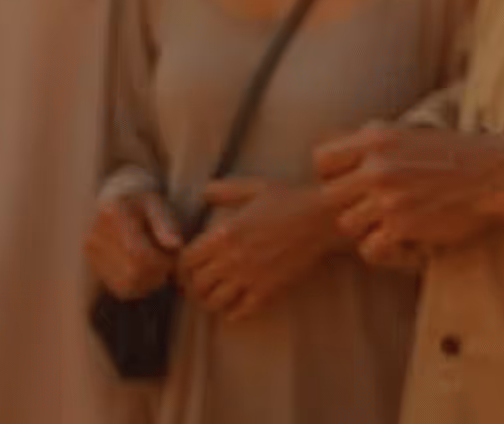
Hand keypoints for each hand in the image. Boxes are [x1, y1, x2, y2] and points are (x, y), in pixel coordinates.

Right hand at [85, 189, 184, 300]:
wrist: (118, 201)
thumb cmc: (143, 203)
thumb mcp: (157, 205)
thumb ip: (166, 224)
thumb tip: (176, 245)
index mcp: (113, 214)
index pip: (139, 254)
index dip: (161, 262)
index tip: (173, 256)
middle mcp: (95, 235)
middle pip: (132, 273)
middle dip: (158, 273)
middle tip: (168, 262)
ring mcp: (91, 252)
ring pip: (127, 285)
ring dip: (149, 282)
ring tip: (158, 266)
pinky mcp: (92, 265)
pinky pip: (120, 288)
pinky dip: (138, 285)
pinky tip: (146, 272)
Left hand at [177, 176, 350, 321]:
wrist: (322, 219)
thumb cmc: (290, 200)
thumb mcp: (255, 188)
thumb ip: (225, 191)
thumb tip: (204, 191)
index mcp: (225, 233)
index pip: (186, 260)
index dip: (181, 267)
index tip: (185, 269)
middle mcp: (232, 258)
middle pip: (195, 284)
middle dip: (192, 287)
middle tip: (196, 287)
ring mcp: (249, 277)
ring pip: (213, 302)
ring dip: (209, 302)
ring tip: (213, 299)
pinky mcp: (267, 291)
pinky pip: (239, 313)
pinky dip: (232, 313)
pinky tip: (235, 306)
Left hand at [312, 123, 503, 270]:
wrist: (497, 174)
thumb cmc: (457, 153)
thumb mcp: (411, 133)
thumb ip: (375, 139)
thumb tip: (343, 142)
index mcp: (376, 139)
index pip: (322, 160)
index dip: (332, 174)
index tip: (351, 182)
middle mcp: (377, 167)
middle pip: (329, 197)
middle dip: (348, 204)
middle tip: (373, 208)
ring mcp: (388, 198)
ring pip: (347, 225)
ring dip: (365, 228)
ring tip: (390, 224)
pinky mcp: (403, 227)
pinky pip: (369, 248)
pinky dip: (384, 249)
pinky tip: (403, 241)